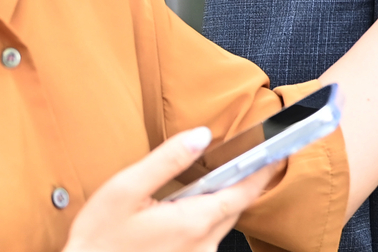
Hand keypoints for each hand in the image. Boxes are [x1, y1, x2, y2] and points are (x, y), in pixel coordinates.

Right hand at [63, 127, 277, 251]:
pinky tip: (177, 215)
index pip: (244, 192)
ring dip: (215, 204)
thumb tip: (201, 136)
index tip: (280, 152)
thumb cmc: (98, 239)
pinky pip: (202, 240)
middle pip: (233, 208)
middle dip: (237, 185)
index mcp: (194, 222)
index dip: (264, 171)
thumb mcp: (125, 189)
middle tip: (236, 161)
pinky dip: (200, 222)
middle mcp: (202, 246)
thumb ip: (168, 160)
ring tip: (198, 187)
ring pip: (218, 225)